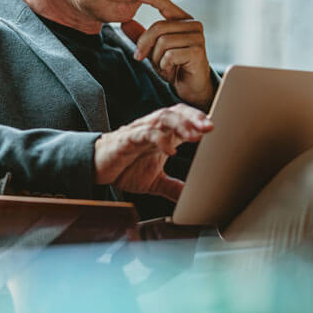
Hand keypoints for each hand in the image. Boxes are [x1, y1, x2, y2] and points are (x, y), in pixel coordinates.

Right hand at [94, 104, 213, 201]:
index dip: (200, 121)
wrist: (95, 169)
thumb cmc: (124, 168)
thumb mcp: (155, 181)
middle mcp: (153, 128)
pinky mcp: (126, 139)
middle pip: (177, 112)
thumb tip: (192, 199)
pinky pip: (144, 134)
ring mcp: (140, 131)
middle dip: (194, 118)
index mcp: (163, 134)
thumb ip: (174, 187)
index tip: (216, 129)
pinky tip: (170, 149)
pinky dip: (159, 139)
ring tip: (194, 134)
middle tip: (210, 127)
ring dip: (180, 124)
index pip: (184, 119)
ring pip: (163, 118)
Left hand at [121, 0, 214, 110]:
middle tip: (139, 57)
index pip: (165, 4)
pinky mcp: (197, 51)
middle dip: (144, 44)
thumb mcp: (153, 50)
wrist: (191, 87)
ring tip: (163, 66)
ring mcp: (197, 37)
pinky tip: (172, 70)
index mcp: (183, 20)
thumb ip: (141, 37)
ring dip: (157, 58)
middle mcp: (193, 25)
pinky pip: (170, 55)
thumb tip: (125, 22)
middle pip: (158, 27)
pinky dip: (165, 65)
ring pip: (163, 41)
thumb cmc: (175, 67)